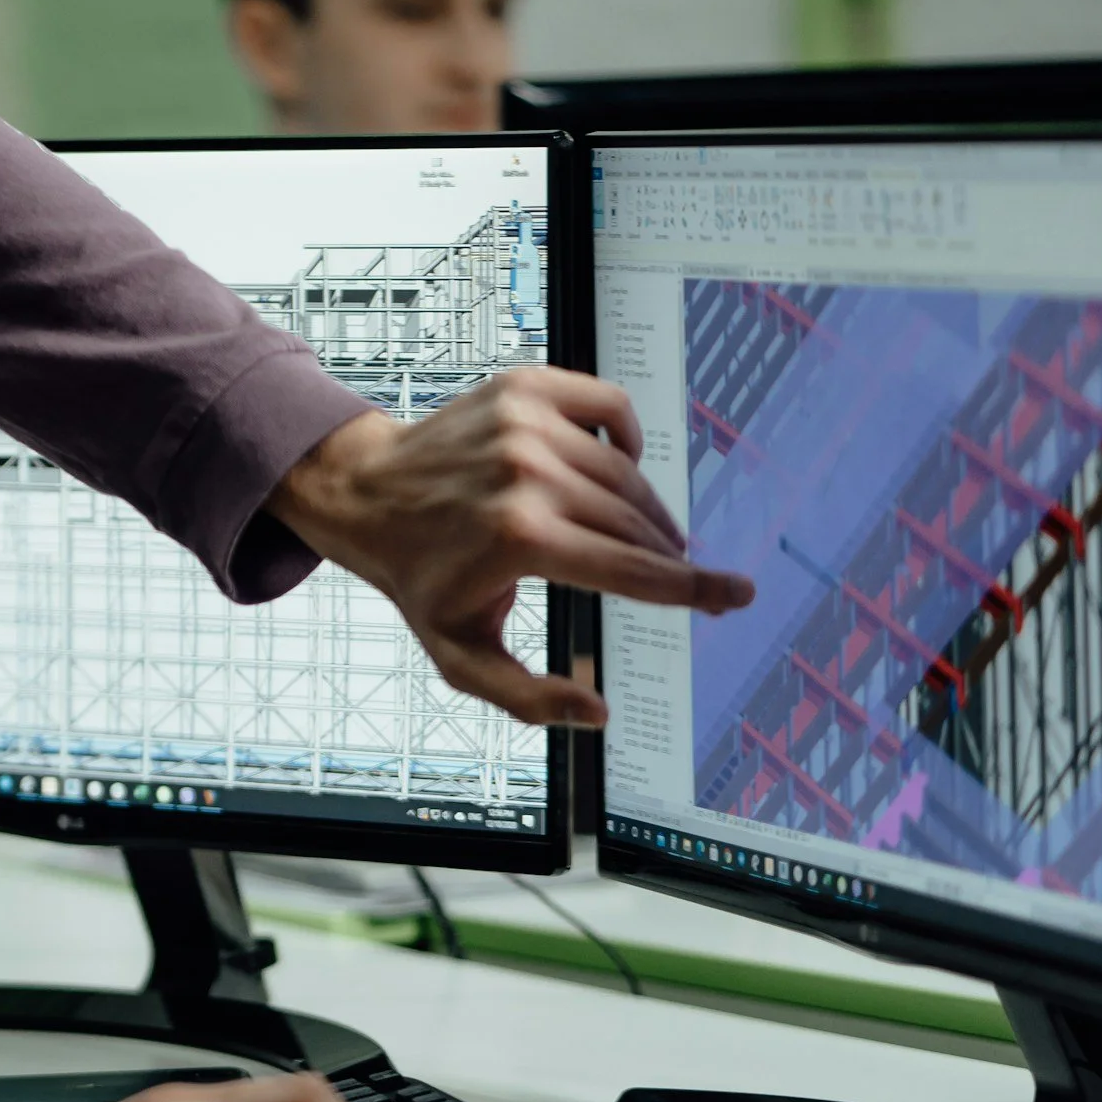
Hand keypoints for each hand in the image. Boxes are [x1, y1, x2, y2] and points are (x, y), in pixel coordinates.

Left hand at [266, 373, 754, 725]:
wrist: (364, 493)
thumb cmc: (417, 576)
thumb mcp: (459, 653)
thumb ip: (527, 697)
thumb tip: (596, 714)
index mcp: (520, 538)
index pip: (634, 572)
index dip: (693, 590)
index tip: (737, 594)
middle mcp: (528, 474)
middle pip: (637, 524)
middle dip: (666, 555)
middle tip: (676, 572)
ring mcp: (527, 423)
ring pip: (628, 473)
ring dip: (645, 510)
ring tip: (638, 535)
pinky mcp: (525, 387)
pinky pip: (611, 407)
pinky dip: (626, 439)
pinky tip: (612, 468)